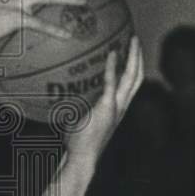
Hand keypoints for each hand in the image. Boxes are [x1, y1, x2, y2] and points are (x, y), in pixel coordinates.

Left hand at [65, 34, 143, 169]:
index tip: (130, 52)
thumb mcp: (77, 118)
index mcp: (117, 108)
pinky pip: (112, 83)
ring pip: (132, 77)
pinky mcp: (107, 107)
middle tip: (135, 39)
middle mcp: (121, 106)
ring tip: (131, 40)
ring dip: (133, 57)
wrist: (82, 156)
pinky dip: (112, 67)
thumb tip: (55, 91)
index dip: (133, 67)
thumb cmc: (76, 141)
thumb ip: (73, 104)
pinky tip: (111, 54)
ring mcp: (117, 107)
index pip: (131, 84)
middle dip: (138, 57)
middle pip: (137, 77)